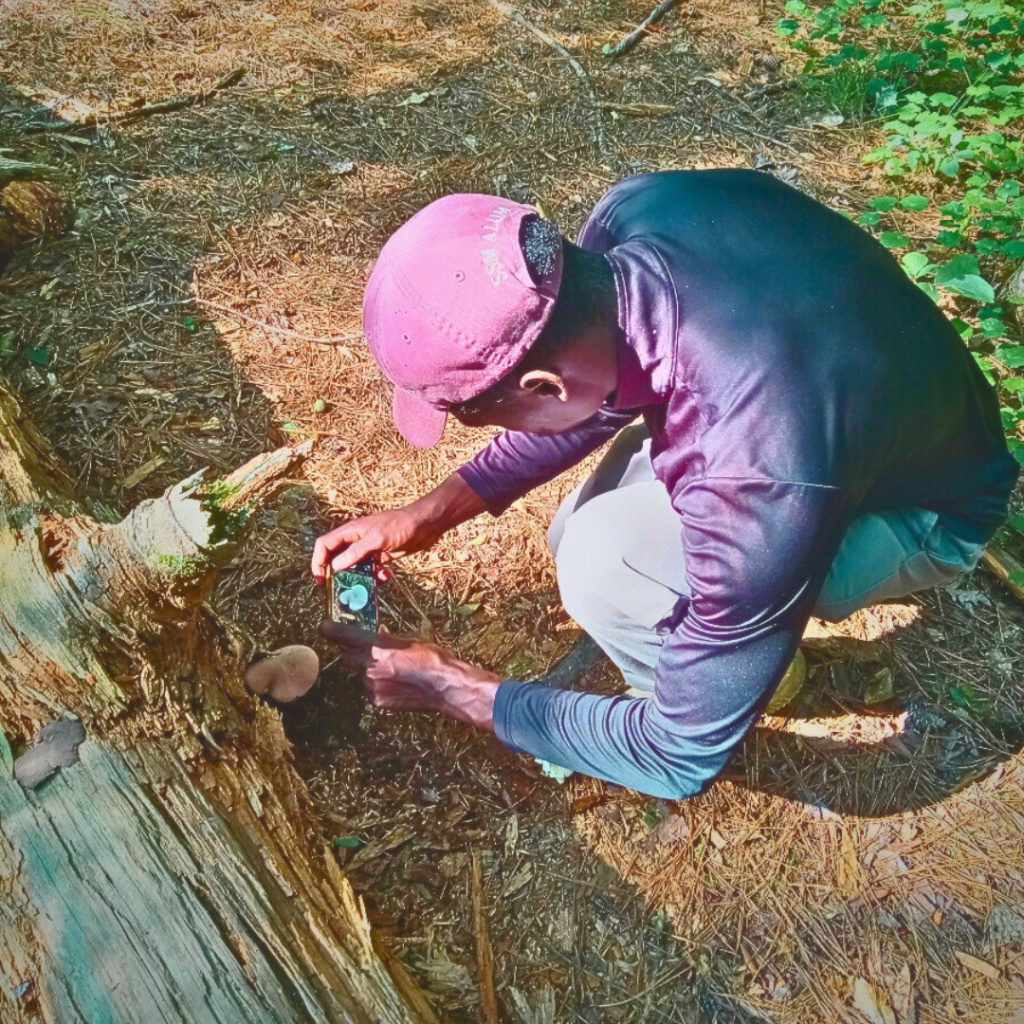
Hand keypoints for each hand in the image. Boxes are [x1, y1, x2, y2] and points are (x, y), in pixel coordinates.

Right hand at [311, 505, 442, 583]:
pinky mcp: (381, 556)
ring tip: (364, 588)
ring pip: (355, 567)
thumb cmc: (401, 526)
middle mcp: (356, 540)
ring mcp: (369, 548)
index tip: (320, 580)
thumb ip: (356, 552)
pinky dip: (376, 577)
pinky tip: (386, 577)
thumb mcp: (377, 539)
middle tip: (341, 590)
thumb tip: (335, 566)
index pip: (324, 545)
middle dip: (337, 575)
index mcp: (351, 532)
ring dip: (358, 578)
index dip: (318, 562)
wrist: (426, 524)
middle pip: (337, 558)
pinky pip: (372, 570)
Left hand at [320, 620, 499, 729]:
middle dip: (352, 651)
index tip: (324, 627)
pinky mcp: (376, 700)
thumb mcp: (409, 638)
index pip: (342, 635)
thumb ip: (387, 638)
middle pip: (346, 656)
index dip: (330, 630)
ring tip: (393, 670)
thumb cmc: (431, 657)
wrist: (444, 686)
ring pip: (360, 673)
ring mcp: (370, 685)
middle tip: (366, 649)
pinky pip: (370, 689)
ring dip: (369, 670)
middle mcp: (368, 665)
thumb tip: (377, 636)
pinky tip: (396, 683)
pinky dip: (378, 685)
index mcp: (376, 645)